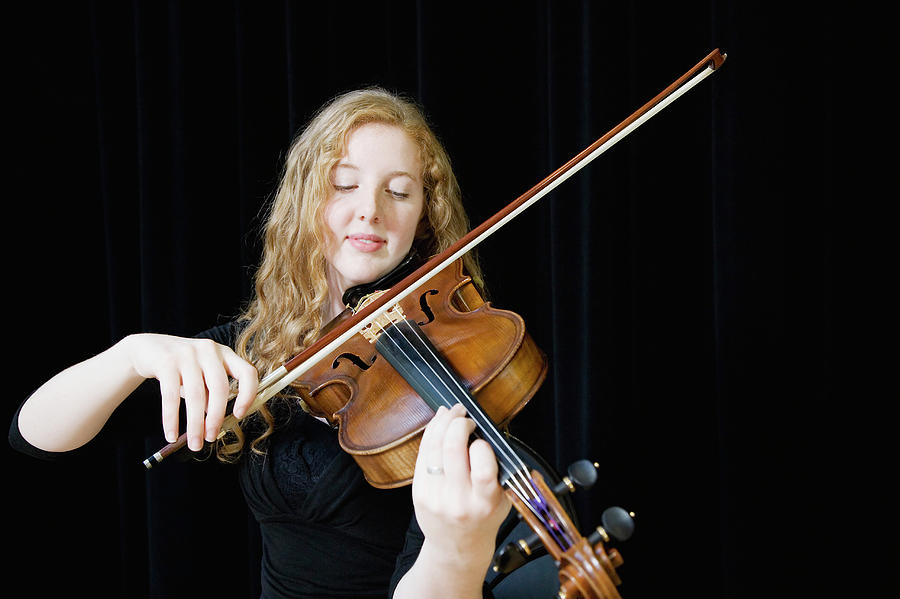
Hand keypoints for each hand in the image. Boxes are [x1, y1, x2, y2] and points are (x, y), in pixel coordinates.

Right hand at [124, 334, 257, 449]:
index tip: (239, 415)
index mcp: (225, 354)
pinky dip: (171, 419)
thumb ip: (211, 395)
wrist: (147, 348)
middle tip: (211, 438)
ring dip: (195, 424)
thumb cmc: (181, 367)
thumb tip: (215, 422)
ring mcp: (187, 354)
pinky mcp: (166, 361)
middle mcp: (209, 350)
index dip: (248, 395)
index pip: (247, 373)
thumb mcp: (201, 377)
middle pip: (220, 387)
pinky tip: (171, 435)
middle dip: (216, 417)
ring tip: (194, 443)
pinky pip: (170, 396)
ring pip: (196, 395)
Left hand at [411, 403, 510, 567]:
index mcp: (484, 503)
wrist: (457, 546)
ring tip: (452, 413)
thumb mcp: (502, 499)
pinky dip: (430, 434)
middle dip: (459, 423)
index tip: (482, 440)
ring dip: (443, 422)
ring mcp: (435, 497)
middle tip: (465, 417)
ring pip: (434, 447)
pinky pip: (422, 454)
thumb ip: (498, 469)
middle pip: (453, 449)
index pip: (483, 468)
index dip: (482, 446)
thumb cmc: (483, 518)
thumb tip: (484, 429)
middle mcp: (458, 501)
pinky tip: (438, 424)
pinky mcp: (418, 492)